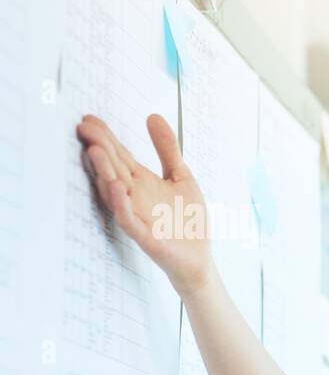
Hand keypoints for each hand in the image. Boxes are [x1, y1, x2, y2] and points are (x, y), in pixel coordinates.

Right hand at [76, 113, 213, 297]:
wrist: (198, 258)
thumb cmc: (187, 219)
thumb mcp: (181, 177)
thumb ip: (167, 149)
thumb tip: (152, 116)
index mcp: (141, 181)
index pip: (119, 155)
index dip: (106, 136)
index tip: (90, 117)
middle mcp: (134, 196)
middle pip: (114, 168)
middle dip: (100, 147)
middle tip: (84, 126)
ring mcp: (137, 215)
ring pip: (115, 192)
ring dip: (105, 172)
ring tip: (95, 150)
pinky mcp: (144, 236)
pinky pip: (128, 218)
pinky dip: (121, 204)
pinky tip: (116, 187)